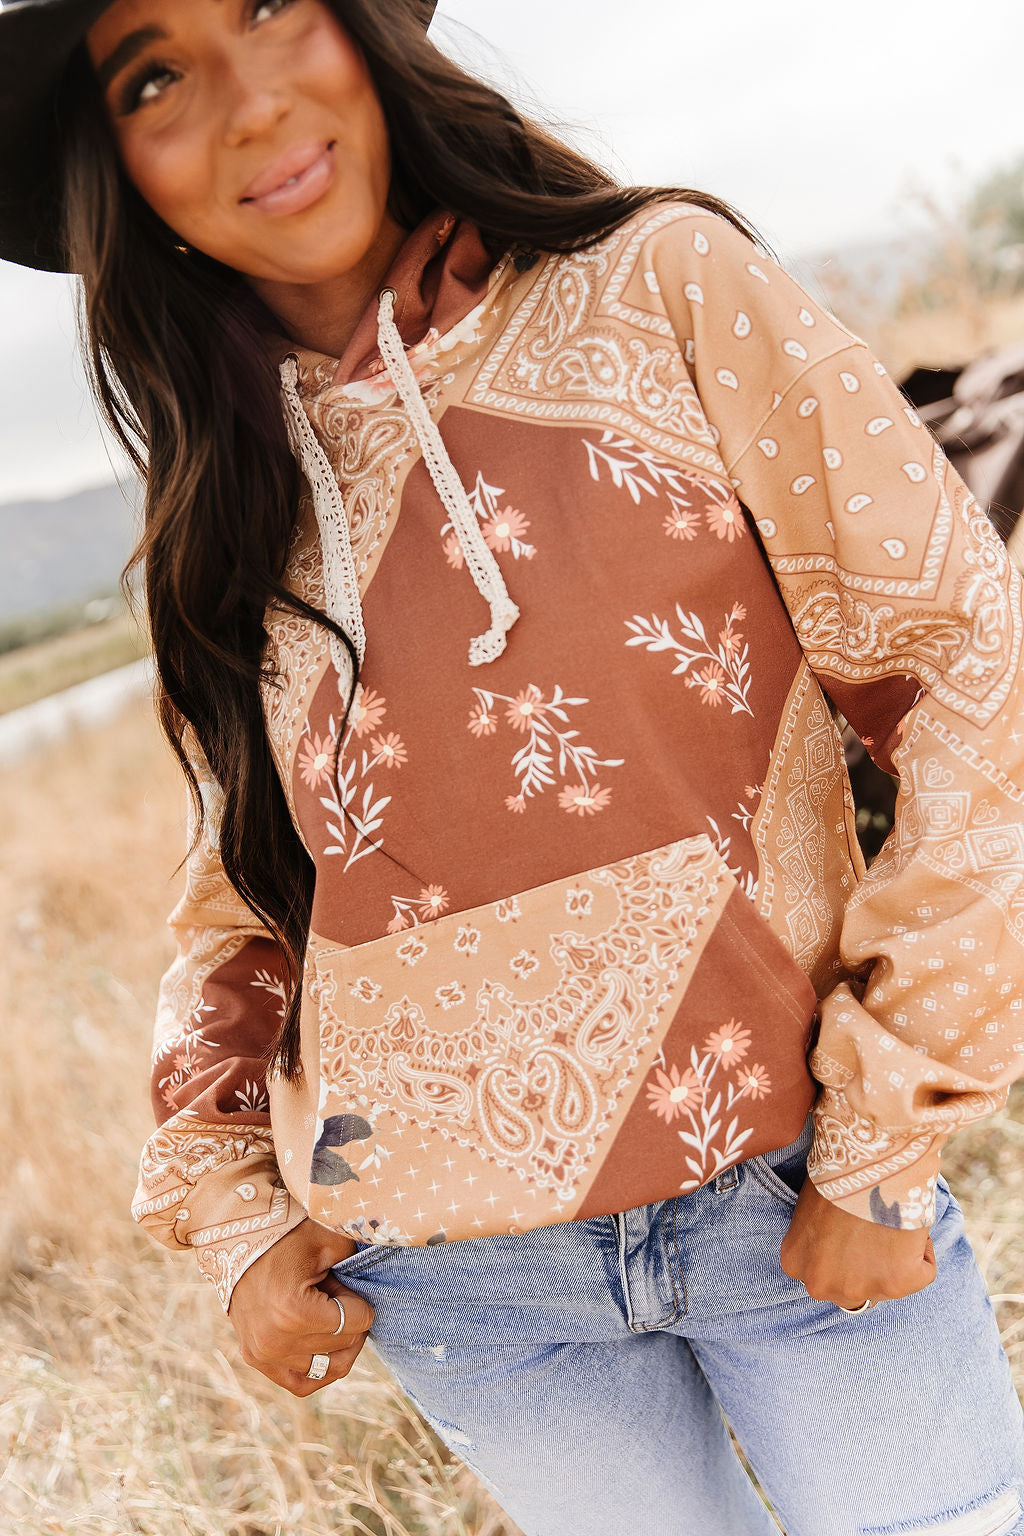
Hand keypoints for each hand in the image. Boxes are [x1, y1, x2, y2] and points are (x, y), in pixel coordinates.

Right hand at [227, 1218, 373, 1395]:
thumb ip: (357, 1267)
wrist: (235, 1239)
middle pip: (344, 1345)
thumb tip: (372, 1294)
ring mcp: (263, 1354)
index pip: (357, 1322)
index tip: (342, 1282)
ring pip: (328, 1369)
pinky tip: (325, 1346)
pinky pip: (300, 1383)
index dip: (359, 1300)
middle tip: (334, 1293)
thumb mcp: (328, 1242)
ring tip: (324, 1313)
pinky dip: (319, 1370)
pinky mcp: (255, 1359)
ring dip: (336, 1342)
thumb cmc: (285, 1235)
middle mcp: (276, 1342)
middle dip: (348, 1318)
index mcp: (294, 1312)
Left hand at [780, 1174, 936, 1308]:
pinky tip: (910, 1225)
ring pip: (886, 1286)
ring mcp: (860, 1288)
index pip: (822, 1273)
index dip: (842, 1252)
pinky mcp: (899, 1283)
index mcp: (795, 1262)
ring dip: (894, 1261)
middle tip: (875, 1231)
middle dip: (865, 1267)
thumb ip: (816, 1239)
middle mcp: (821, 1284)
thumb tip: (835, 1245)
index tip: (852, 1229)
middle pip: (851, 1288)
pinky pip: (923, 1274)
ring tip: (891, 1223)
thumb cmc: (836, 1172)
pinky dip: (923, 1251)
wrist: (865, 1156)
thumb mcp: (809, 1210)